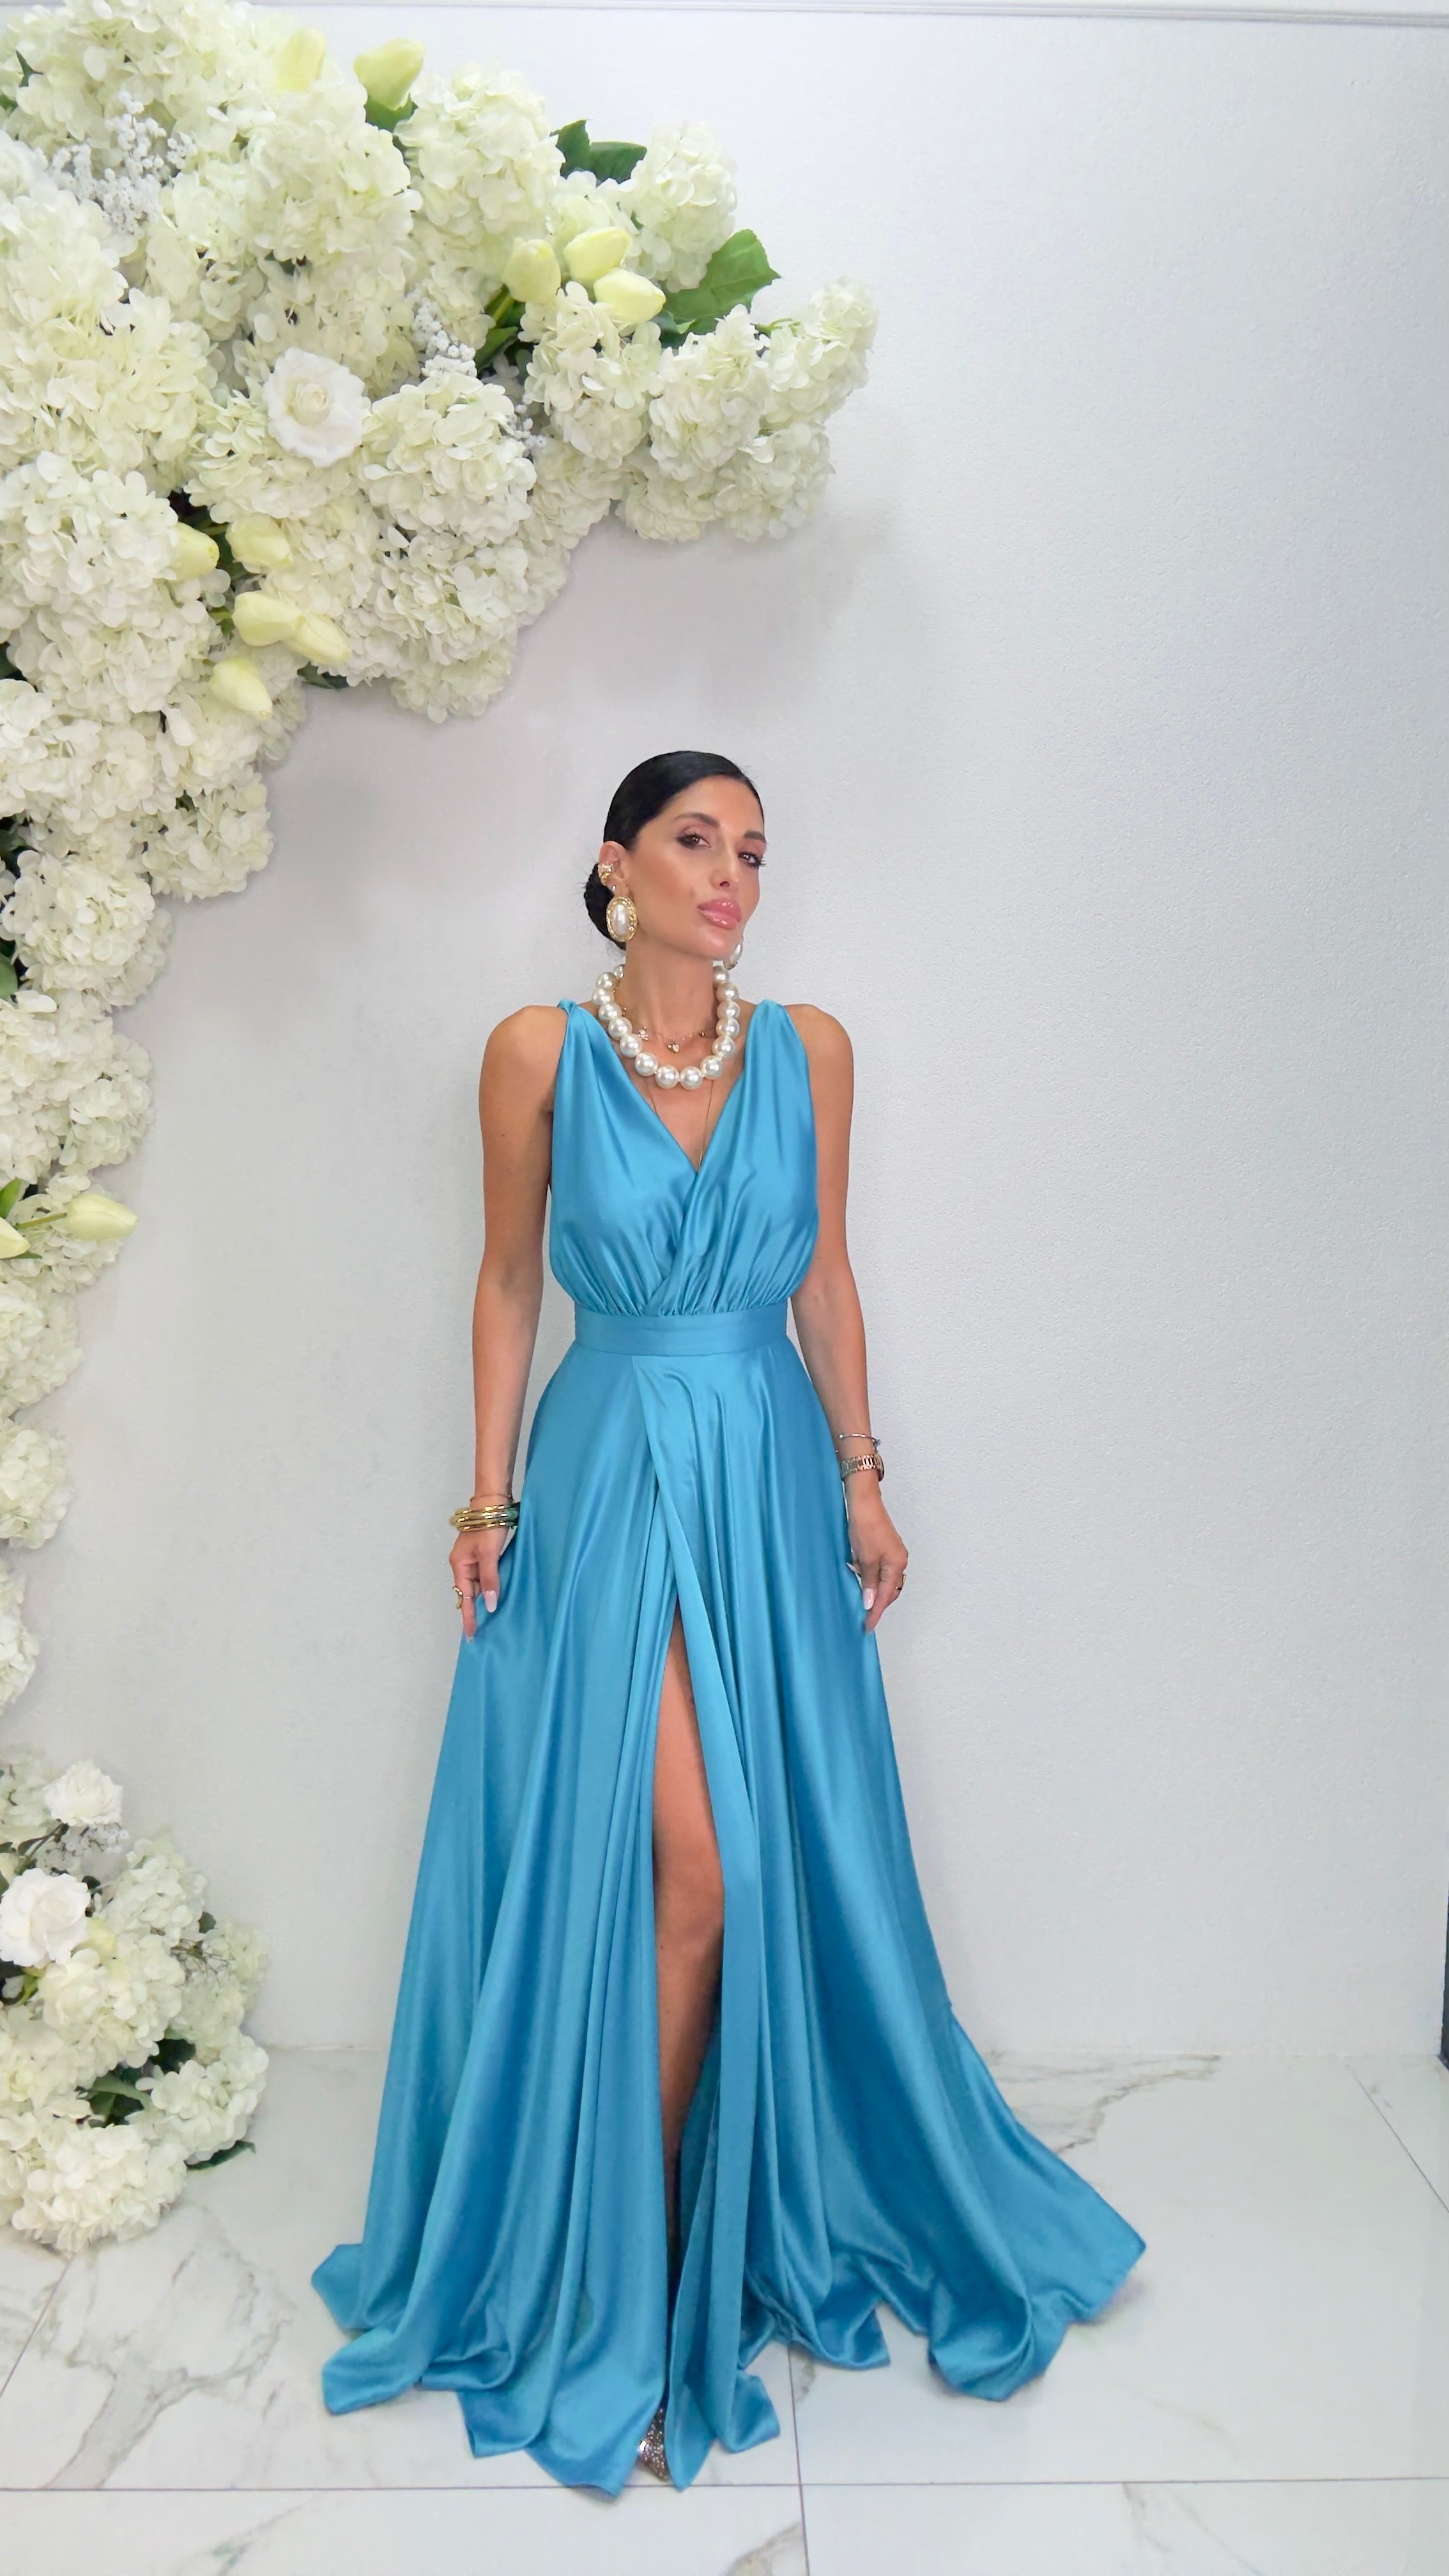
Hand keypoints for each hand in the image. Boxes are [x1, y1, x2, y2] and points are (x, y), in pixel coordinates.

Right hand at [450, 1518, 513, 1639]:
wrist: (492, 1503)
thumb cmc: (489, 1527)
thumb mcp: (489, 1555)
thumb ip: (489, 1580)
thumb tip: (489, 1605)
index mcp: (460, 1565)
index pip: (464, 1598)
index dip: (468, 1617)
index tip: (471, 1635)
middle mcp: (463, 1565)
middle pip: (469, 1593)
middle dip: (475, 1611)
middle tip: (483, 1632)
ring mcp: (472, 1559)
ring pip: (477, 1585)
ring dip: (483, 1599)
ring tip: (490, 1619)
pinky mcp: (481, 1555)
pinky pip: (484, 1576)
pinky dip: (489, 1586)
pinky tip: (495, 1595)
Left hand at [846, 1481, 907, 1632]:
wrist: (864, 1502)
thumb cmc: (865, 1526)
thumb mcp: (864, 1558)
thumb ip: (869, 1582)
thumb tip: (870, 1603)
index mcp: (896, 1565)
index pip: (885, 1596)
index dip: (876, 1612)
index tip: (867, 1626)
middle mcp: (898, 1561)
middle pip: (889, 1590)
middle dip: (876, 1602)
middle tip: (862, 1615)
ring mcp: (893, 1554)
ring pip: (883, 1580)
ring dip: (871, 1587)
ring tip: (858, 1593)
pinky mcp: (885, 1549)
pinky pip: (879, 1569)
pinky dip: (869, 1575)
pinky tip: (859, 1574)